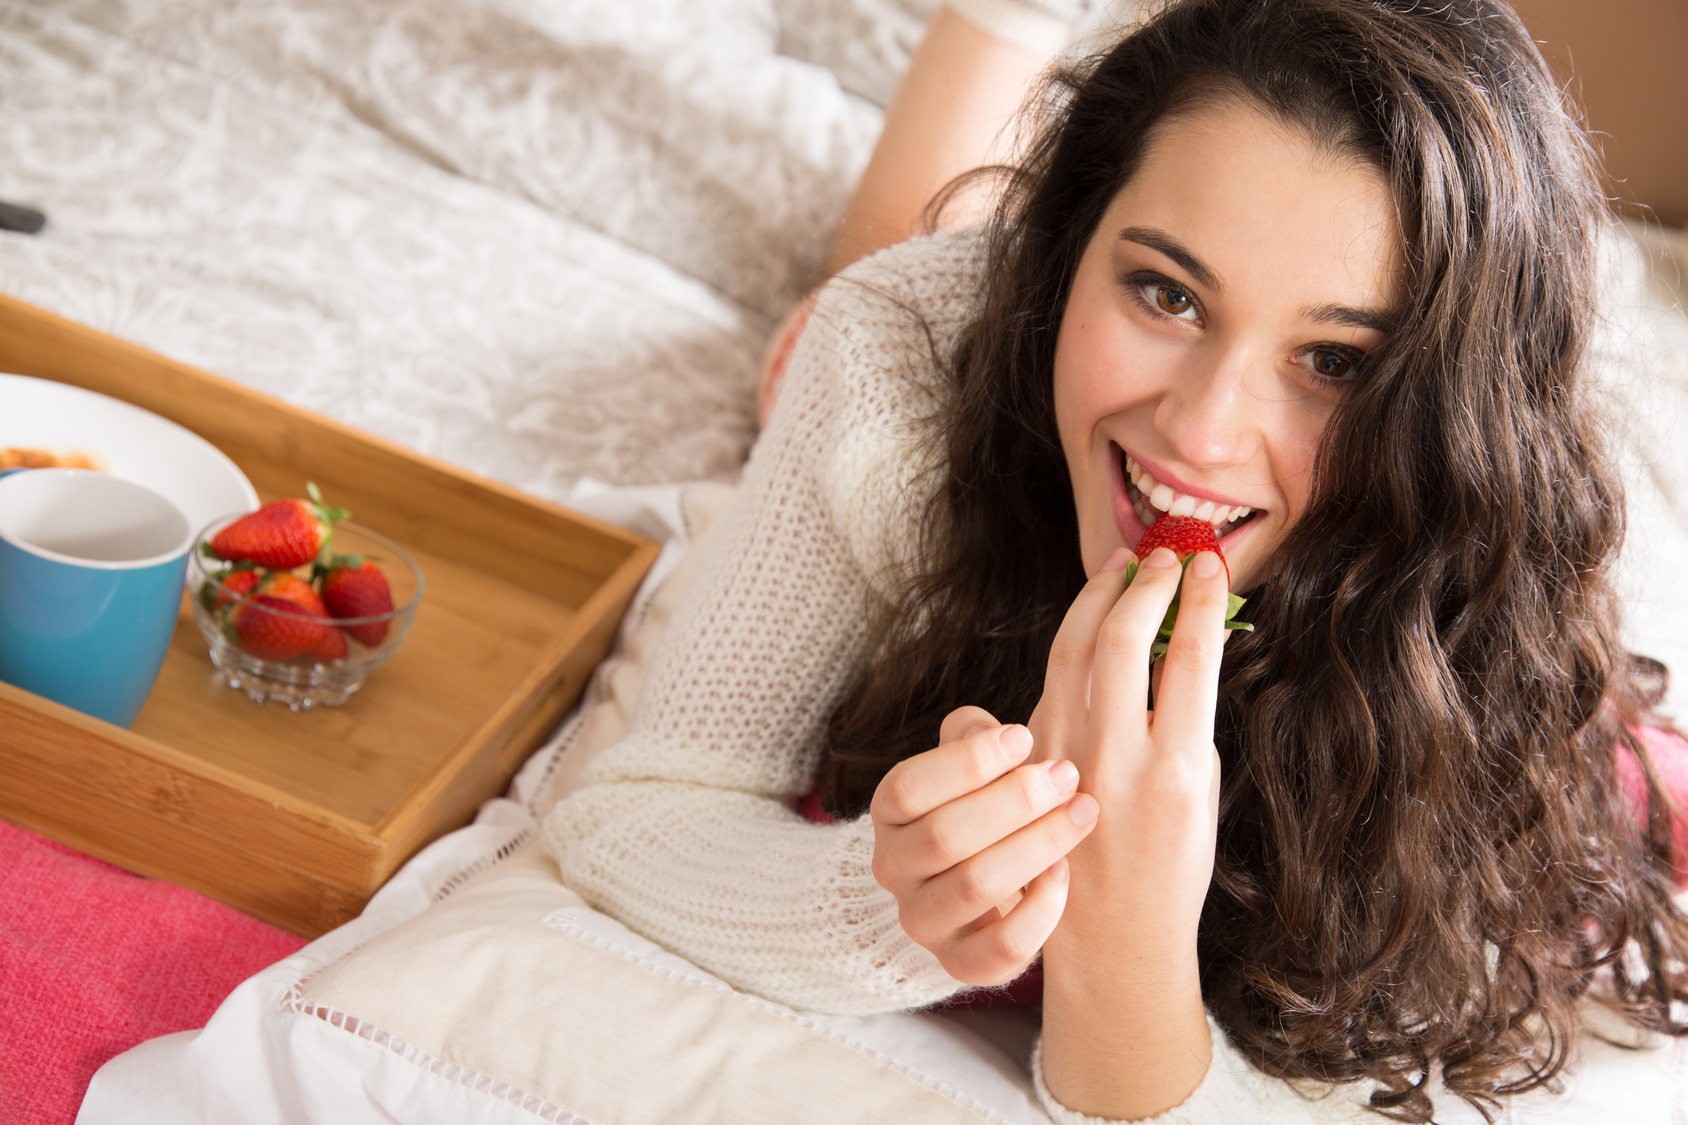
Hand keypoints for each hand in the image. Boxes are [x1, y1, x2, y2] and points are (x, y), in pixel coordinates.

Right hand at [869, 706, 1099, 984]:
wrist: (981, 890)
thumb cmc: (983, 809)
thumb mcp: (972, 767)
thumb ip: (972, 738)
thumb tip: (982, 728)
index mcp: (889, 816)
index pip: (908, 789)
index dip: (967, 762)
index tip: (1024, 736)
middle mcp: (894, 871)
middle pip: (944, 836)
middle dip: (1015, 800)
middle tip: (1068, 775)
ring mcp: (924, 922)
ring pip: (975, 886)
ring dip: (1037, 844)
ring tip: (1081, 812)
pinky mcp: (962, 964)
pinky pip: (1002, 948)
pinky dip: (1041, 910)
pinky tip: (1065, 874)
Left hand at [1031, 545, 1228, 938]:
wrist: (1113, 936)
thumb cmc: (1171, 865)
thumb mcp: (1201, 794)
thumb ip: (1186, 720)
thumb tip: (1181, 644)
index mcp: (1177, 769)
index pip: (1190, 656)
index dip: (1200, 600)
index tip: (1210, 567)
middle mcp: (1116, 760)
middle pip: (1120, 642)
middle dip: (1145, 587)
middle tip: (1164, 558)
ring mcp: (1066, 760)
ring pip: (1071, 652)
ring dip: (1096, 599)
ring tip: (1120, 569)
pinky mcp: (1032, 764)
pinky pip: (1049, 685)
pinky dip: (1072, 643)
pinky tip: (1088, 621)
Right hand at [1032, 545, 1230, 1119]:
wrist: (1113, 950)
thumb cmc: (1087, 871)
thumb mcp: (1054, 793)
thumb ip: (1074, 730)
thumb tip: (1111, 670)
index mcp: (1043, 745)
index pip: (1065, 650)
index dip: (1092, 599)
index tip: (1118, 567)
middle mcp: (1076, 746)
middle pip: (1098, 639)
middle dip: (1133, 586)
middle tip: (1162, 554)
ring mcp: (1128, 762)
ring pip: (1144, 650)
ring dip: (1174, 596)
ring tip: (1199, 565)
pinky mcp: (1180, 780)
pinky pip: (1190, 683)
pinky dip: (1204, 630)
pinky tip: (1217, 607)